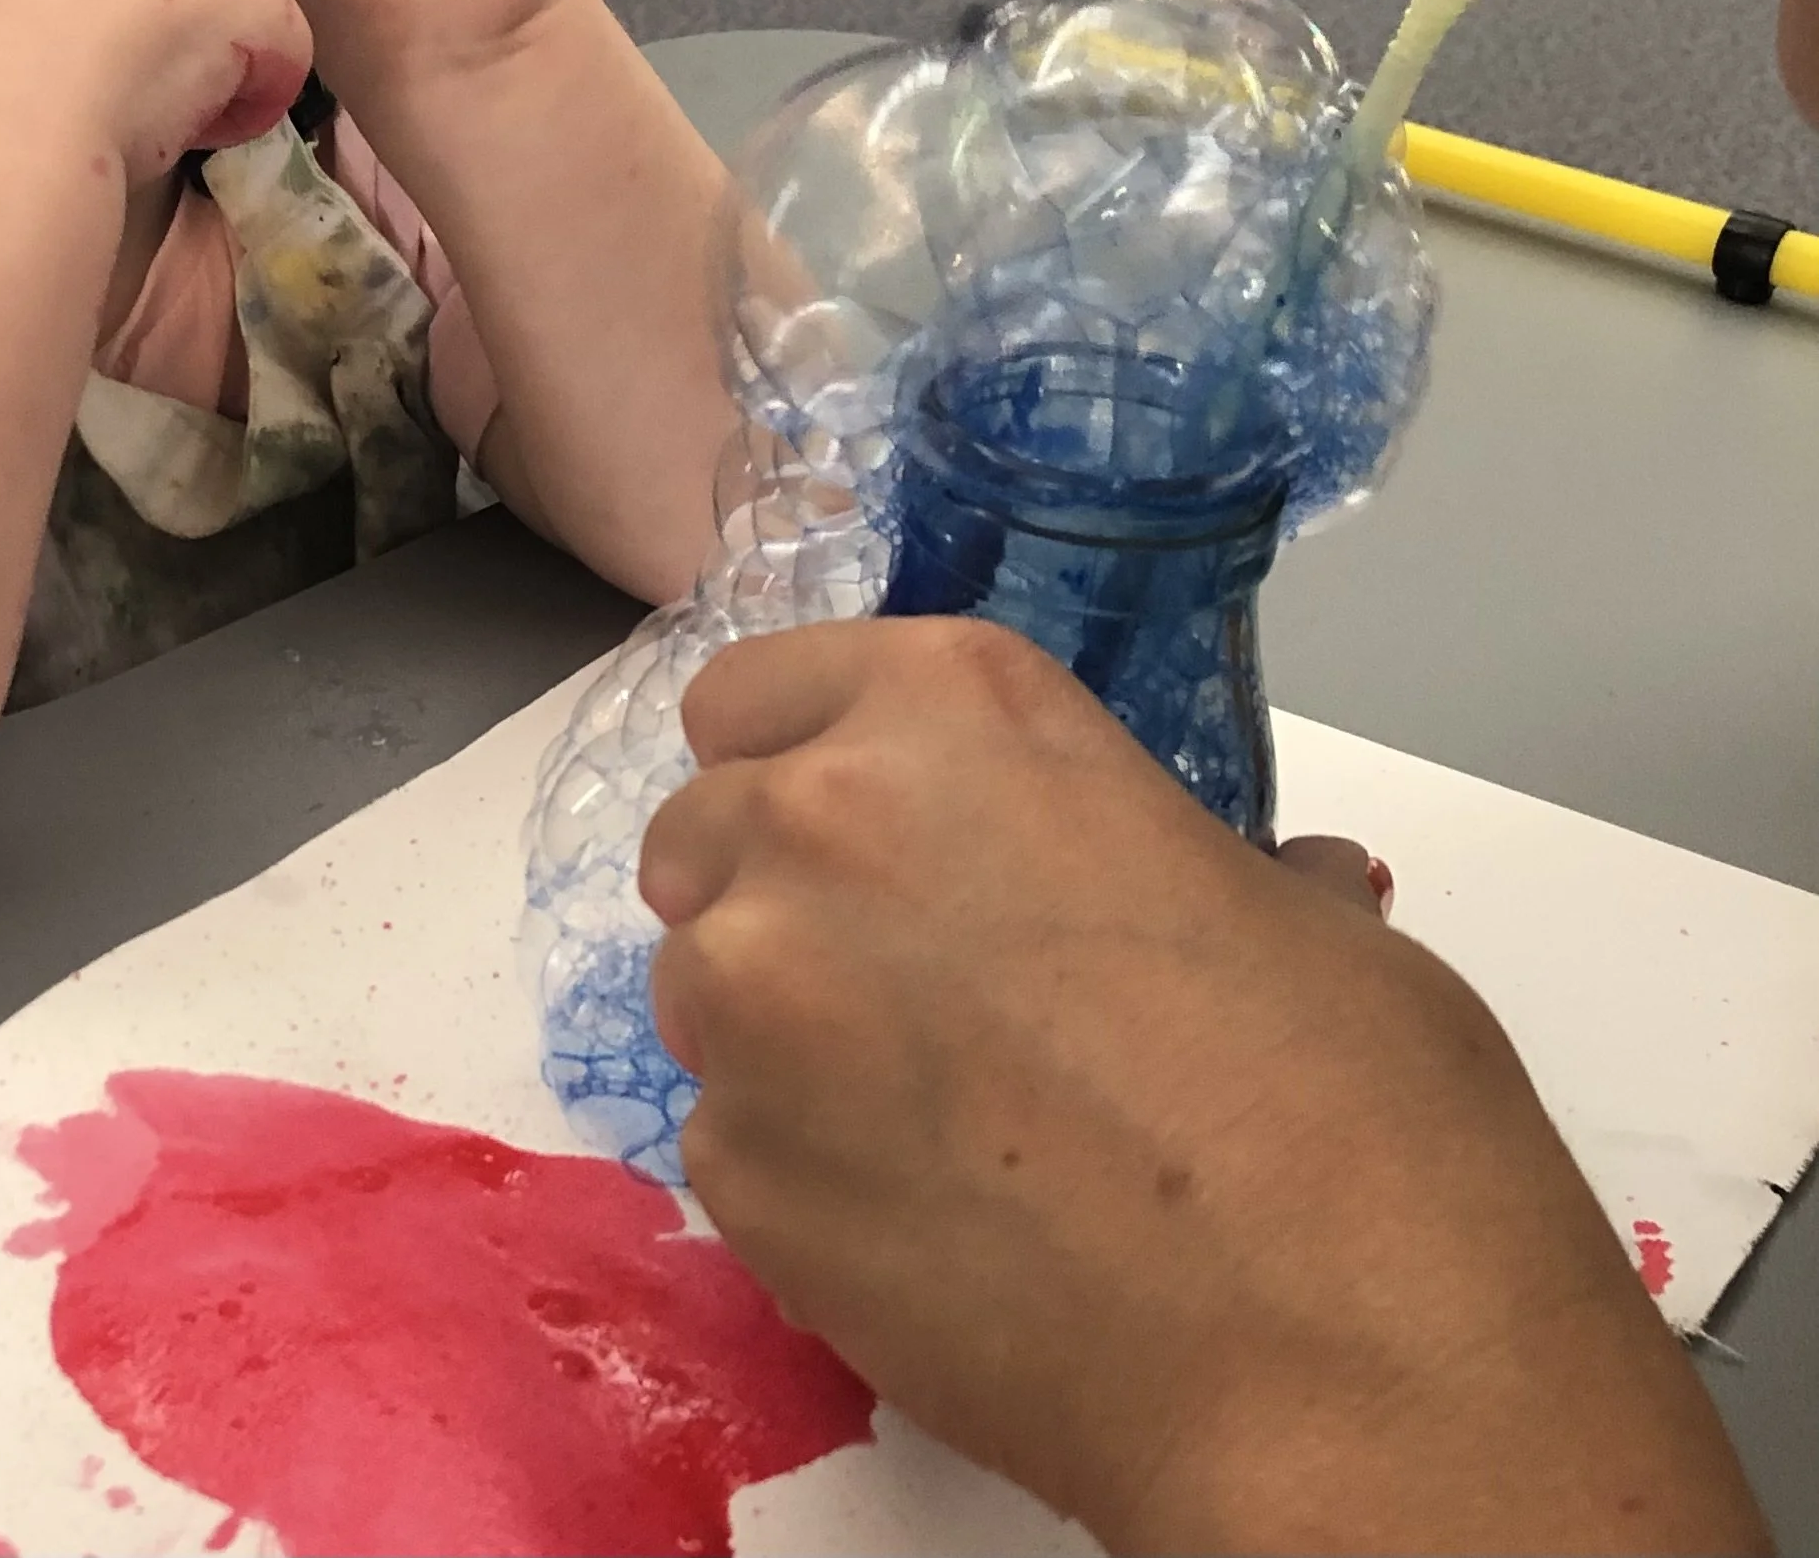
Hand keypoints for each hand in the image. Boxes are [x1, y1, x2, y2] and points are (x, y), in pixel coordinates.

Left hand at [640, 618, 1769, 1554]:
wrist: (1342, 1363)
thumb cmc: (1357, 1101)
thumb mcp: (1275, 904)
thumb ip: (1140, 857)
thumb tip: (1159, 890)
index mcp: (954, 709)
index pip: (755, 690)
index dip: (797, 758)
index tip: (852, 825)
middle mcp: (816, 822)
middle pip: (702, 832)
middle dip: (773, 891)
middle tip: (897, 982)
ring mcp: (753, 1000)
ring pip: (694, 984)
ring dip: (776, 1027)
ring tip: (925, 1116)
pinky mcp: (733, 1175)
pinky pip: (724, 1134)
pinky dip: (796, 1162)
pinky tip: (925, 1216)